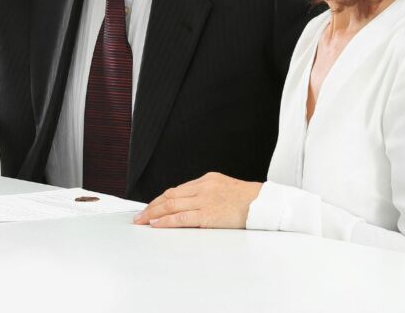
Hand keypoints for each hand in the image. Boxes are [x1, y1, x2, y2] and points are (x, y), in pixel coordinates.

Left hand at [134, 172, 261, 228]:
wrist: (264, 204)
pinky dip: (166, 221)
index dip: (160, 200)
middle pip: (170, 196)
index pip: (176, 190)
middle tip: (139, 216)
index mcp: (206, 180)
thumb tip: (191, 204)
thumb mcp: (225, 189)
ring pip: (171, 205)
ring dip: (154, 214)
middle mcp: (202, 188)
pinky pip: (181, 218)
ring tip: (142, 221)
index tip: (151, 207)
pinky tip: (156, 225)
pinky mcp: (208, 214)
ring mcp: (204, 201)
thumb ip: (208, 194)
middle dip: (152, 207)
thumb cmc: (248, 200)